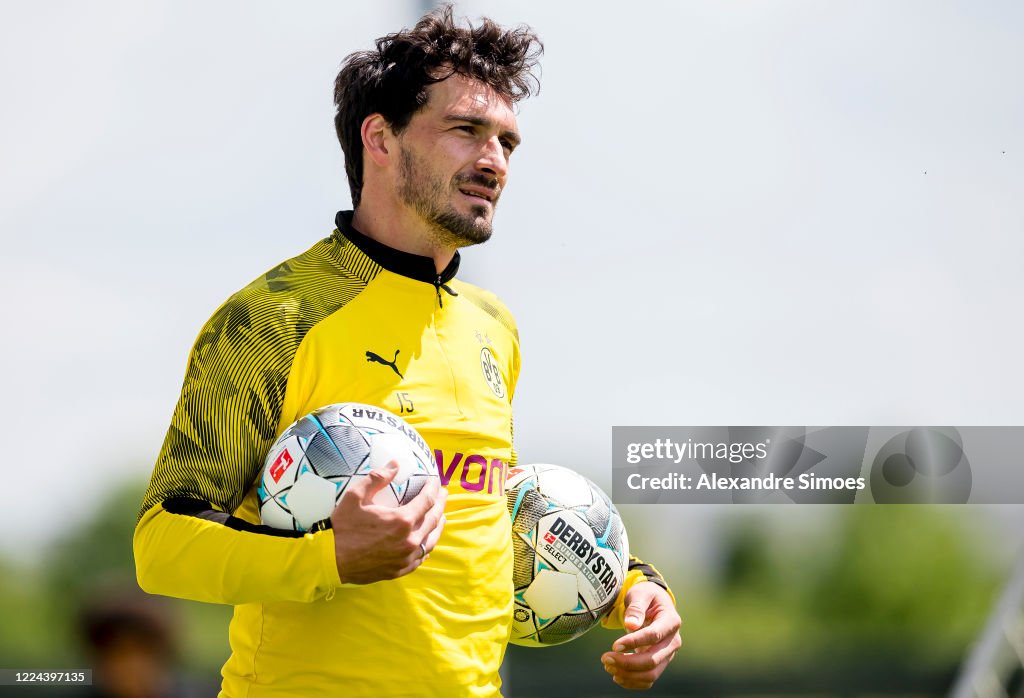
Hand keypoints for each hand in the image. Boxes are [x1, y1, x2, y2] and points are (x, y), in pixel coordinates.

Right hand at [330, 461, 446, 583]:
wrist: (329, 560)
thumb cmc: (342, 527)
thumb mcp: (356, 497)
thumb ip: (377, 478)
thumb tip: (395, 464)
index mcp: (402, 521)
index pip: (427, 501)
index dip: (433, 489)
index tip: (435, 481)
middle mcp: (409, 540)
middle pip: (433, 519)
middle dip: (440, 504)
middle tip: (443, 494)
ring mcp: (406, 557)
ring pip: (431, 540)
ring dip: (438, 525)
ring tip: (441, 516)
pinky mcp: (400, 570)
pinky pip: (420, 557)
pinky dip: (426, 545)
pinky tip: (426, 540)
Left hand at [601, 582, 681, 689]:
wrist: (653, 602)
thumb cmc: (646, 596)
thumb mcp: (640, 594)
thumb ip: (636, 608)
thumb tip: (631, 625)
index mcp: (671, 621)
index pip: (653, 636)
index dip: (633, 642)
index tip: (614, 645)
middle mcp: (673, 641)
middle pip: (652, 660)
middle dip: (627, 663)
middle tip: (605, 658)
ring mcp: (667, 654)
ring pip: (651, 674)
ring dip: (628, 675)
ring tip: (608, 666)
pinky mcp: (660, 663)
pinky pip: (648, 679)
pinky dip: (632, 681)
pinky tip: (616, 675)